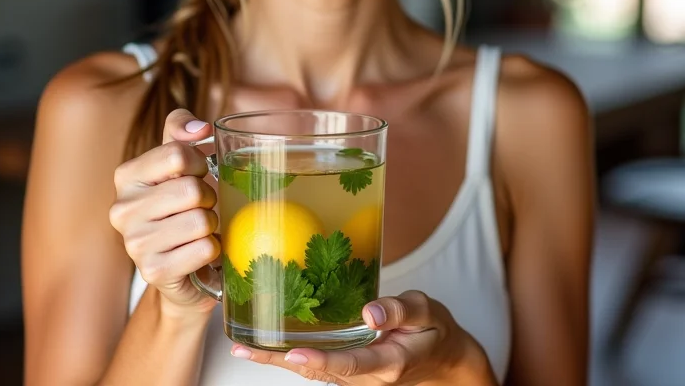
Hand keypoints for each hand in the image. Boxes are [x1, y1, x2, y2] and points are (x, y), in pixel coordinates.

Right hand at [109, 109, 219, 313]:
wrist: (184, 263)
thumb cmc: (184, 204)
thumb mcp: (180, 160)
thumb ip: (182, 130)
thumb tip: (199, 128)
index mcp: (127, 176)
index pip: (178, 154)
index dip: (200, 163)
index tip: (198, 174)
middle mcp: (122, 209)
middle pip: (191, 190)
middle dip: (208, 197)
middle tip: (200, 206)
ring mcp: (134, 244)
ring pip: (200, 221)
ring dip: (211, 224)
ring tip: (198, 230)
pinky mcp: (153, 272)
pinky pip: (205, 249)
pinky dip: (212, 249)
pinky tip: (198, 251)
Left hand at [230, 290, 495, 384]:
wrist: (443, 357)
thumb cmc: (434, 330)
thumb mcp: (428, 312)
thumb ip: (402, 311)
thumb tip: (370, 312)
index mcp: (386, 361)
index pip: (348, 365)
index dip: (320, 361)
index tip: (292, 353)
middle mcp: (365, 374)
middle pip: (317, 372)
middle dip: (279, 362)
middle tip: (243, 349)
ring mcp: (355, 373)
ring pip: (311, 370)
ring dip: (277, 359)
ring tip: (242, 346)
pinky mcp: (350, 366)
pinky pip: (317, 362)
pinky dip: (290, 354)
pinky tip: (269, 343)